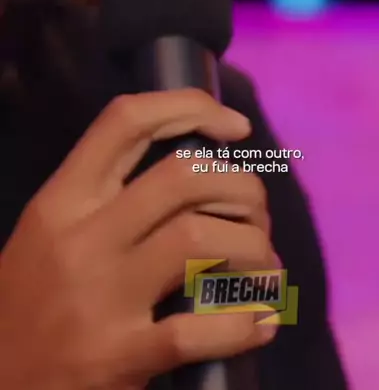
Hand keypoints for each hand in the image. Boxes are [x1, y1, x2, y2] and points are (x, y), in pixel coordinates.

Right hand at [0, 89, 278, 388]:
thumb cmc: (29, 299)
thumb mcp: (51, 230)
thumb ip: (105, 195)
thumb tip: (195, 168)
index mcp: (63, 200)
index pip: (127, 121)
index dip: (190, 107)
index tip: (235, 126)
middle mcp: (84, 237)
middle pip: (182, 176)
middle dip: (241, 187)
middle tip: (256, 212)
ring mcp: (102, 296)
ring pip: (200, 239)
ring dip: (252, 247)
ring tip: (265, 266)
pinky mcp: (119, 355)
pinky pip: (198, 331)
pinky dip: (244, 324)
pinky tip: (262, 322)